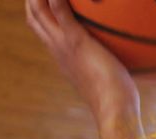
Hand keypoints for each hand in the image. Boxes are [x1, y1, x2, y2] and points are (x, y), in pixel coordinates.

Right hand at [25, 0, 140, 121]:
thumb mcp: (107, 77)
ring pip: (38, 11)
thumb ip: (107, 65)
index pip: (42, 30)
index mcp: (62, 56)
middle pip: (33, 17)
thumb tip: (122, 61)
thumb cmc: (118, 99)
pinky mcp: (76, 41)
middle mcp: (57, 48)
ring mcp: (64, 44)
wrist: (113, 110)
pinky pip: (60, 11)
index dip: (39, 11)